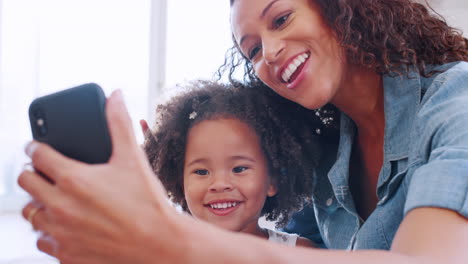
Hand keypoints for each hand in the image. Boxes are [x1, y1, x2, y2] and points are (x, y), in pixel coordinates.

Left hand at [18, 90, 186, 263]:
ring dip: (39, 203)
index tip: (38, 147)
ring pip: (30, 213)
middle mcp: (60, 205)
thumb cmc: (148, 203)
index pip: (36, 154)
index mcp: (74, 178)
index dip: (36, 146)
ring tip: (58, 199)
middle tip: (47, 173)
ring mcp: (60, 232)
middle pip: (25, 181)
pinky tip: (68, 225)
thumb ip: (120, 123)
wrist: (159, 244)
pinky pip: (43, 239)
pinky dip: (50, 230)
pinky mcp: (65, 253)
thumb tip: (116, 96)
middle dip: (34, 173)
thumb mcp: (134, 158)